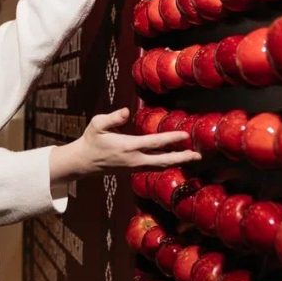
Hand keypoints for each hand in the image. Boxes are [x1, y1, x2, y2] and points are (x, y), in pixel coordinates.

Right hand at [50, 107, 200, 183]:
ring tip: (192, 156)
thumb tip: (127, 111)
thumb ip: (113, 118)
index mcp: (128, 147)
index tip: (185, 135)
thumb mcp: (97, 124)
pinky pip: (154, 167)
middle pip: (163, 160)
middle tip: (198, 155)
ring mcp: (135, 166)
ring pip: (160, 166)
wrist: (83, 163)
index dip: (171, 139)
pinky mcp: (134, 169)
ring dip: (177, 161)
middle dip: (181, 157)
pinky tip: (175, 159)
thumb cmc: (91, 140)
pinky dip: (167, 163)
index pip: (154, 143)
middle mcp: (134, 159)